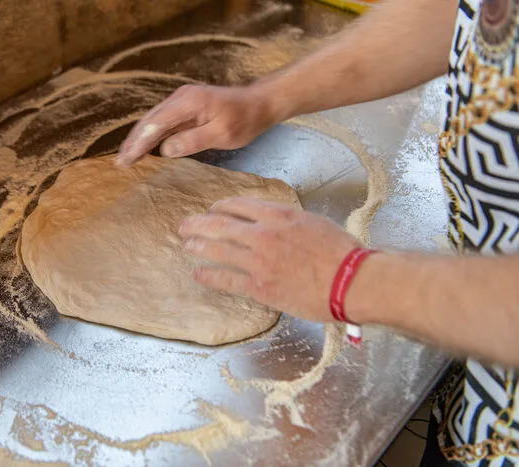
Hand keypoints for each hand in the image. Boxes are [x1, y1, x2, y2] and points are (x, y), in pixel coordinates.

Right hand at [116, 84, 276, 166]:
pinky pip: (163, 121)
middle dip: (134, 142)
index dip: (139, 143)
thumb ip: (192, 141)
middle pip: (150, 121)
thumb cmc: (244, 120)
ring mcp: (182, 100)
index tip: (126, 160)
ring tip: (127, 158)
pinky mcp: (185, 106)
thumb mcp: (222, 135)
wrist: (259, 103)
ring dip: (140, 139)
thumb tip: (165, 150)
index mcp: (188, 102)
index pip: (156, 124)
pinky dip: (151, 135)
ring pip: (154, 120)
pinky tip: (144, 147)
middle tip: (120, 163)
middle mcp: (181, 97)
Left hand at [178, 197, 361, 321]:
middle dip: (199, 224)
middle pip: (221, 224)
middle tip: (185, 225)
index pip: (240, 205)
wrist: (351, 281)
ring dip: (198, 246)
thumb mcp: (314, 223)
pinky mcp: (260, 286)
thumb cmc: (342, 252)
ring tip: (186, 245)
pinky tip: (199, 273)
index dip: (221, 207)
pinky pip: (227, 279)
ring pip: (218, 250)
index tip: (213, 209)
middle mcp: (264, 234)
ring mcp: (259, 261)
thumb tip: (272, 223)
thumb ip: (288, 221)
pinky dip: (209, 275)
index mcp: (279, 215)